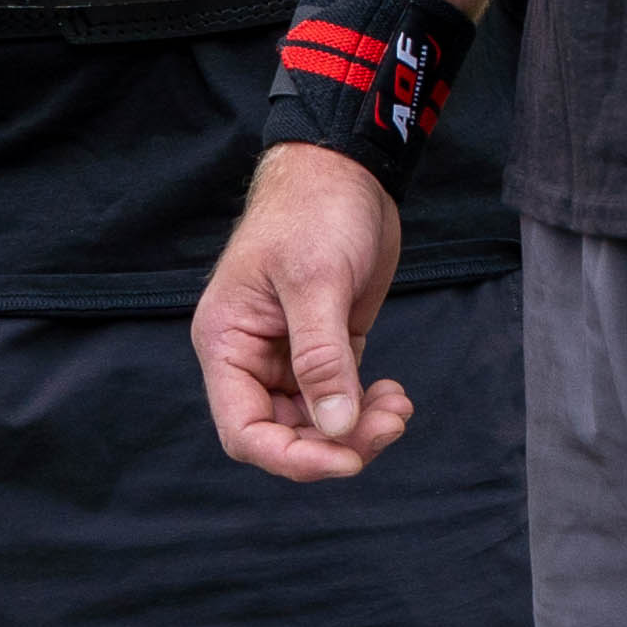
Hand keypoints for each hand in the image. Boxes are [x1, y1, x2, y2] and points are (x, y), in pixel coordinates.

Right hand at [194, 144, 418, 481]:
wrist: (347, 167)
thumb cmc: (314, 208)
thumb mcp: (315, 281)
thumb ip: (322, 358)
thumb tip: (336, 428)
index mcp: (228, 342)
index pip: (244, 430)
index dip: (291, 457)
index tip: (344, 459)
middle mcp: (253, 356)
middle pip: (284, 434)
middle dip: (336, 443)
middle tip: (387, 427)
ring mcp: (291, 354)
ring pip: (317, 423)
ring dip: (358, 428)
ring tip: (398, 408)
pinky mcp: (328, 347)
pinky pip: (341, 398)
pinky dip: (367, 408)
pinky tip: (394, 395)